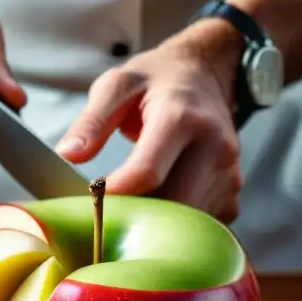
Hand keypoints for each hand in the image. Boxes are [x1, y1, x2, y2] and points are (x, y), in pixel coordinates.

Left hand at [56, 20, 244, 222]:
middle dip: (137, 217)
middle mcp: (214, 146)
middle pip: (172, 205)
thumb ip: (92, 121)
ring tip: (134, 206)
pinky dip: (177, 225)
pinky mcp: (233, 193)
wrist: (205, 75)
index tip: (92, 198)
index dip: (114, 195)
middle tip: (110, 212)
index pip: (147, 173)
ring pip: (187, 223)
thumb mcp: (117, 85)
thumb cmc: (156, 81)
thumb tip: (69, 155)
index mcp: (182, 117)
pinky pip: (202, 225)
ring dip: (156, 225)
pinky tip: (161, 205)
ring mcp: (229, 173)